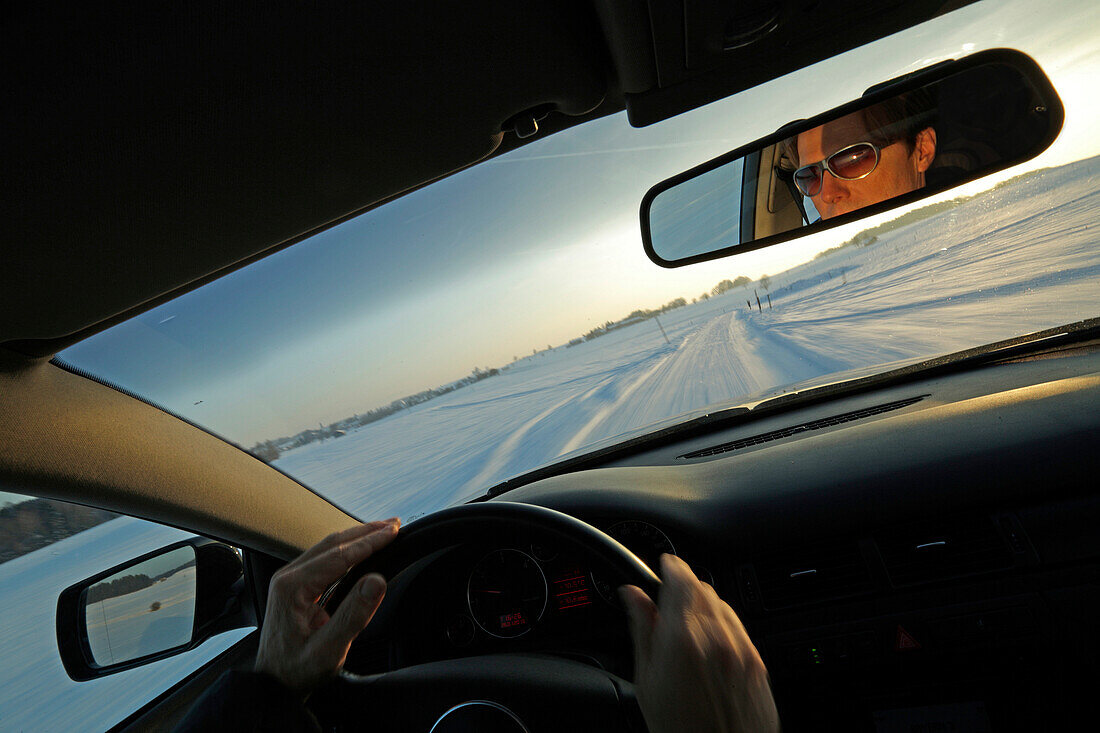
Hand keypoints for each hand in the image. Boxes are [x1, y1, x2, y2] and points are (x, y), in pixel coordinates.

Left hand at [254, 518, 399, 695]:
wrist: (274, 684)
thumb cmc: (297, 671)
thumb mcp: (329, 650)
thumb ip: (354, 615)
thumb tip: (376, 581)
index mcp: (293, 587)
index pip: (340, 555)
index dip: (370, 542)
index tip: (394, 532)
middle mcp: (288, 577)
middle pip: (333, 544)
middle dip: (366, 532)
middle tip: (395, 525)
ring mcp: (289, 580)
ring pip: (328, 548)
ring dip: (358, 538)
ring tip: (383, 531)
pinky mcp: (295, 586)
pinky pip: (324, 559)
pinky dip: (348, 550)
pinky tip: (362, 549)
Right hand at [619, 554, 779, 732]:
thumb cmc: (678, 728)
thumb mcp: (646, 679)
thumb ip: (642, 628)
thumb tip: (631, 595)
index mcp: (682, 637)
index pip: (680, 577)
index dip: (669, 565)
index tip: (663, 564)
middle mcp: (717, 636)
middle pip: (702, 586)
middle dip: (685, 585)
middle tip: (669, 598)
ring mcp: (741, 649)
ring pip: (723, 604)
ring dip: (704, 603)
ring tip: (687, 625)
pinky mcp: (758, 662)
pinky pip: (739, 627)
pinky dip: (723, 624)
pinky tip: (709, 646)